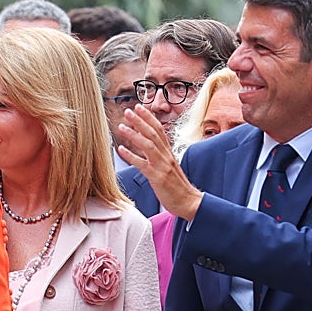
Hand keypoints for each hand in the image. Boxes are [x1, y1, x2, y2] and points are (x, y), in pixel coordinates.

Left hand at [117, 105, 202, 220]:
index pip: (159, 130)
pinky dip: (132, 156)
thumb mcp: (169, 167)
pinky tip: (121, 150)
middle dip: (140, 120)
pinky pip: (143, 164)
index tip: (139, 107)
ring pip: (148, 145)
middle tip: (128, 111)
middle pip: (153, 133)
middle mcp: (166, 157)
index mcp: (168, 153)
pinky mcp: (158, 178)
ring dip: (134, 134)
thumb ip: (160, 156)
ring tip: (121, 126)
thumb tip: (147, 148)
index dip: (149, 117)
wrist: (190, 202)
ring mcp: (162, 166)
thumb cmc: (178, 187)